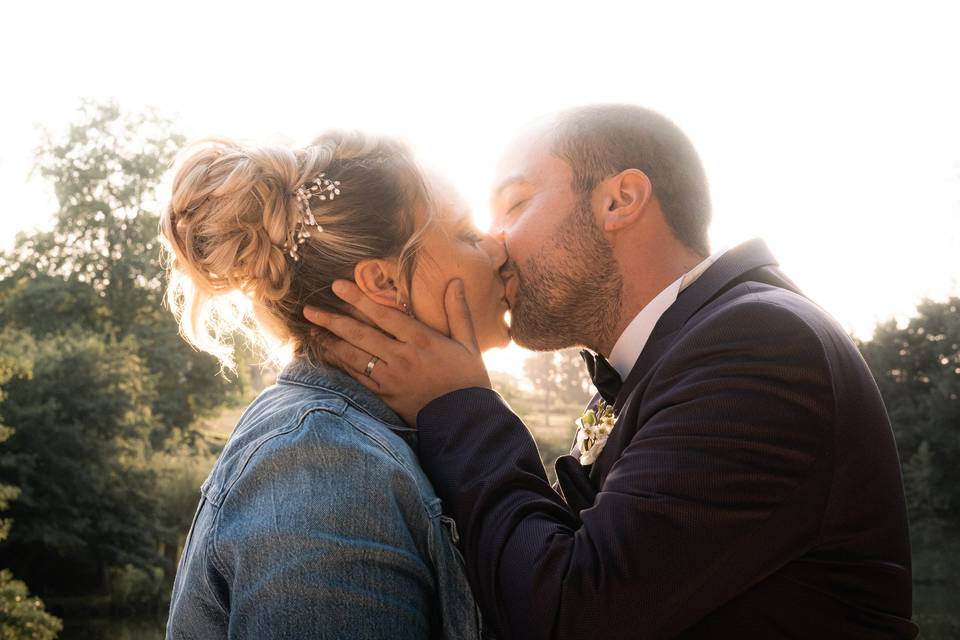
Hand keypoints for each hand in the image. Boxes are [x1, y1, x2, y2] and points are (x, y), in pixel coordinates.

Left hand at [303, 278, 490, 424]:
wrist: (465, 422)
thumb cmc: (468, 380)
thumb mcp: (468, 344)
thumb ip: (458, 312)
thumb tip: (455, 281)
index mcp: (422, 340)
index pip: (384, 314)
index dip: (359, 298)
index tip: (338, 286)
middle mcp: (402, 357)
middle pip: (360, 335)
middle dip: (332, 320)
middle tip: (309, 310)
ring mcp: (391, 378)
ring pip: (354, 357)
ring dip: (330, 343)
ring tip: (312, 331)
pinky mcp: (386, 396)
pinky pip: (357, 378)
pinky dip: (340, 366)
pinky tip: (328, 357)